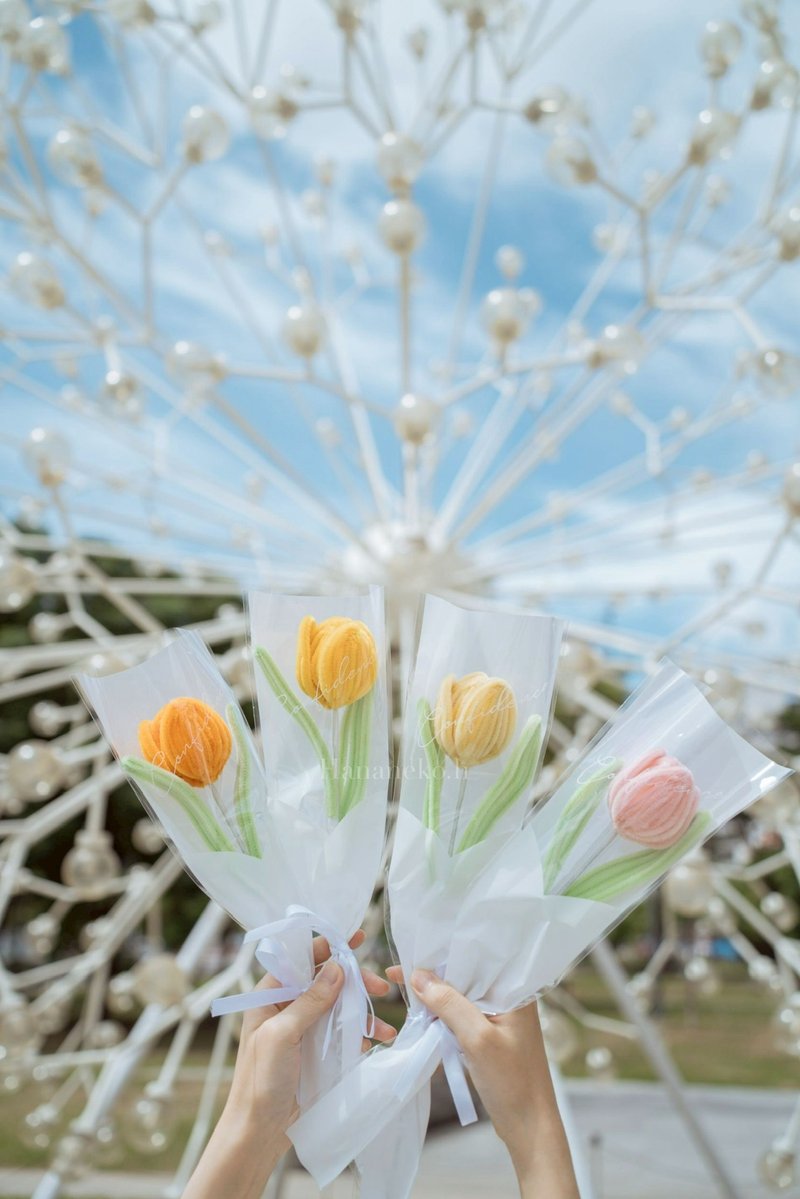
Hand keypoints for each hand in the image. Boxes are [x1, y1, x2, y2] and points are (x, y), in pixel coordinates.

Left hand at [185, 931, 394, 1198]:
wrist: (258, 1134)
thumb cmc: (259, 1082)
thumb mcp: (281, 1036)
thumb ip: (309, 1001)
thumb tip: (336, 966)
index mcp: (270, 996)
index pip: (300, 960)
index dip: (327, 946)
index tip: (355, 937)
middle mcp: (288, 1008)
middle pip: (327, 981)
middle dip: (355, 982)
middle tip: (382, 986)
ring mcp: (304, 1030)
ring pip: (340, 1007)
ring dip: (364, 1011)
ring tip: (387, 1026)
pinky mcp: (317, 1053)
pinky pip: (344, 1034)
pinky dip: (363, 1034)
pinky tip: (378, 1041)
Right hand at [387, 966, 578, 1198]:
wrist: (530, 1128)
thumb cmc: (512, 1083)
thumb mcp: (478, 1039)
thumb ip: (450, 1004)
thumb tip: (418, 976)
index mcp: (516, 991)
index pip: (476, 960)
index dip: (441, 956)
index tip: (409, 955)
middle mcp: (510, 999)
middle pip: (467, 977)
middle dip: (434, 974)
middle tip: (398, 972)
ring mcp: (501, 1018)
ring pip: (462, 998)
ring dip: (437, 996)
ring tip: (405, 989)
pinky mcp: (492, 1036)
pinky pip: (464, 1016)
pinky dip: (444, 1015)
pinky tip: (425, 1014)